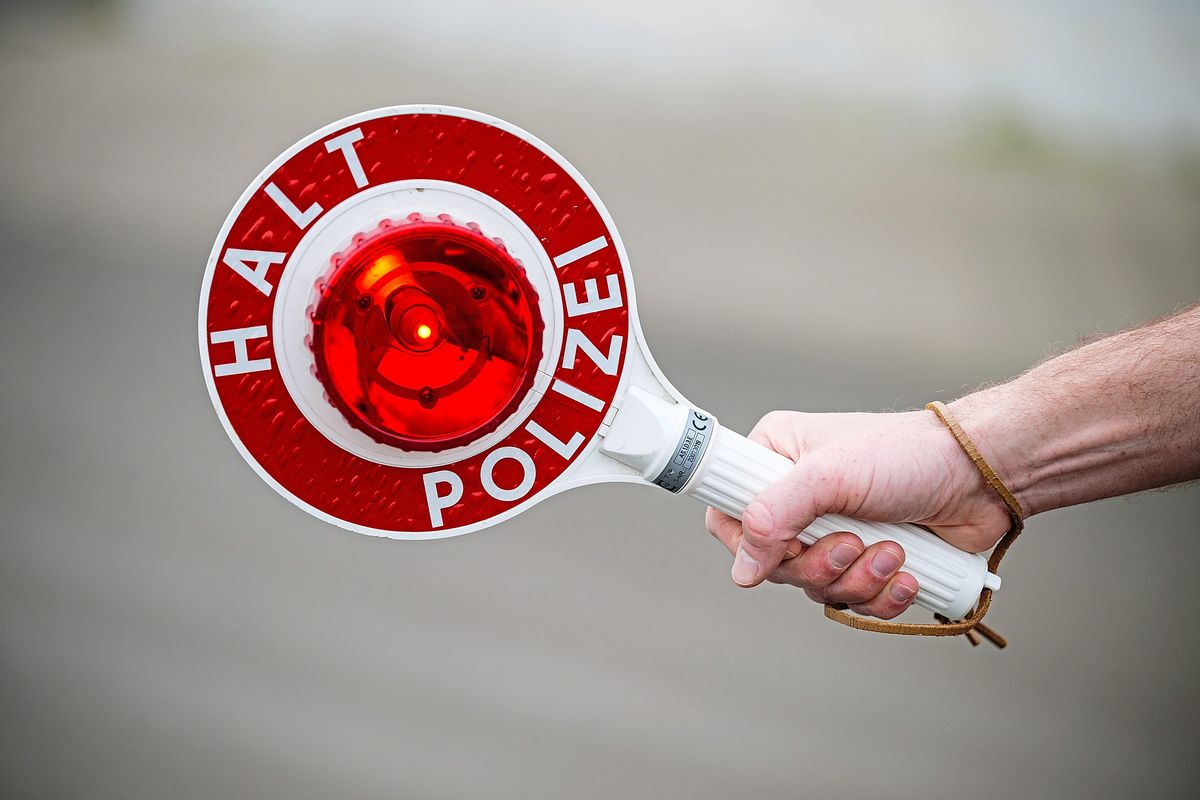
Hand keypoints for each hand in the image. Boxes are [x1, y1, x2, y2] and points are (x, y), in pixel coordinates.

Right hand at [705, 409, 1011, 618]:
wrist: (981, 476)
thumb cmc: (910, 454)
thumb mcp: (829, 475)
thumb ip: (774, 516)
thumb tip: (743, 568)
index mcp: (776, 460)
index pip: (729, 514)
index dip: (751, 543)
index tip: (786, 545)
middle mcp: (798, 498)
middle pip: (774, 563)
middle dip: (819, 565)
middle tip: (851, 542)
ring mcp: (831, 530)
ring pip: (814, 587)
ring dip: (856, 579)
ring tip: (890, 551)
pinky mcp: (864, 560)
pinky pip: (852, 600)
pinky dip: (880, 594)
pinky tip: (905, 571)